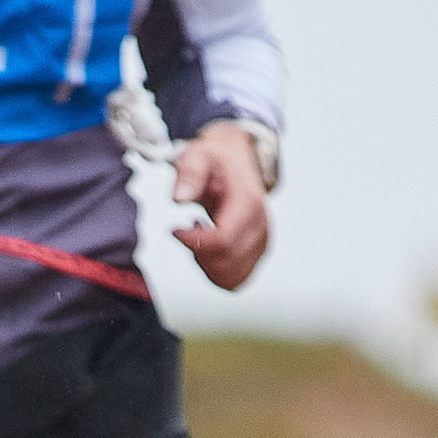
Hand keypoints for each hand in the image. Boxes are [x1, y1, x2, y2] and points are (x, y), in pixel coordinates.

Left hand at [171, 124, 270, 290]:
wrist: (235, 162)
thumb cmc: (215, 162)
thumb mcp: (197, 156)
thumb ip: (188, 174)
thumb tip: (179, 198)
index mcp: (249, 203)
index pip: (224, 241)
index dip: (194, 242)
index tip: (176, 230)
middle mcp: (261, 226)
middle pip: (226, 262)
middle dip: (198, 253)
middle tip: (186, 231)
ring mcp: (262, 243)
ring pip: (231, 277)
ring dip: (206, 265)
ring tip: (200, 236)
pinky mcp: (257, 254)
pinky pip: (234, 280)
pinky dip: (215, 272)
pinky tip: (209, 249)